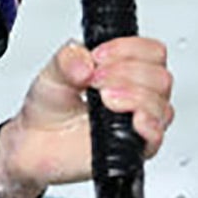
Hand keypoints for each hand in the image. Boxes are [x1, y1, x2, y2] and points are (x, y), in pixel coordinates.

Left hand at [0, 35, 172, 197]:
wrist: (36, 142)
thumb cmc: (49, 107)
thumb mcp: (53, 72)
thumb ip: (68, 58)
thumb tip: (87, 62)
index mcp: (124, 70)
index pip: (152, 52)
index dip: (128, 50)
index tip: (99, 56)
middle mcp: (137, 94)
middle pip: (161, 77)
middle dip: (126, 73)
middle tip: (96, 81)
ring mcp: (138, 121)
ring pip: (161, 104)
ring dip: (133, 96)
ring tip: (103, 100)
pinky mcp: (135, 148)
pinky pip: (157, 136)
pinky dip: (149, 125)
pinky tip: (133, 120)